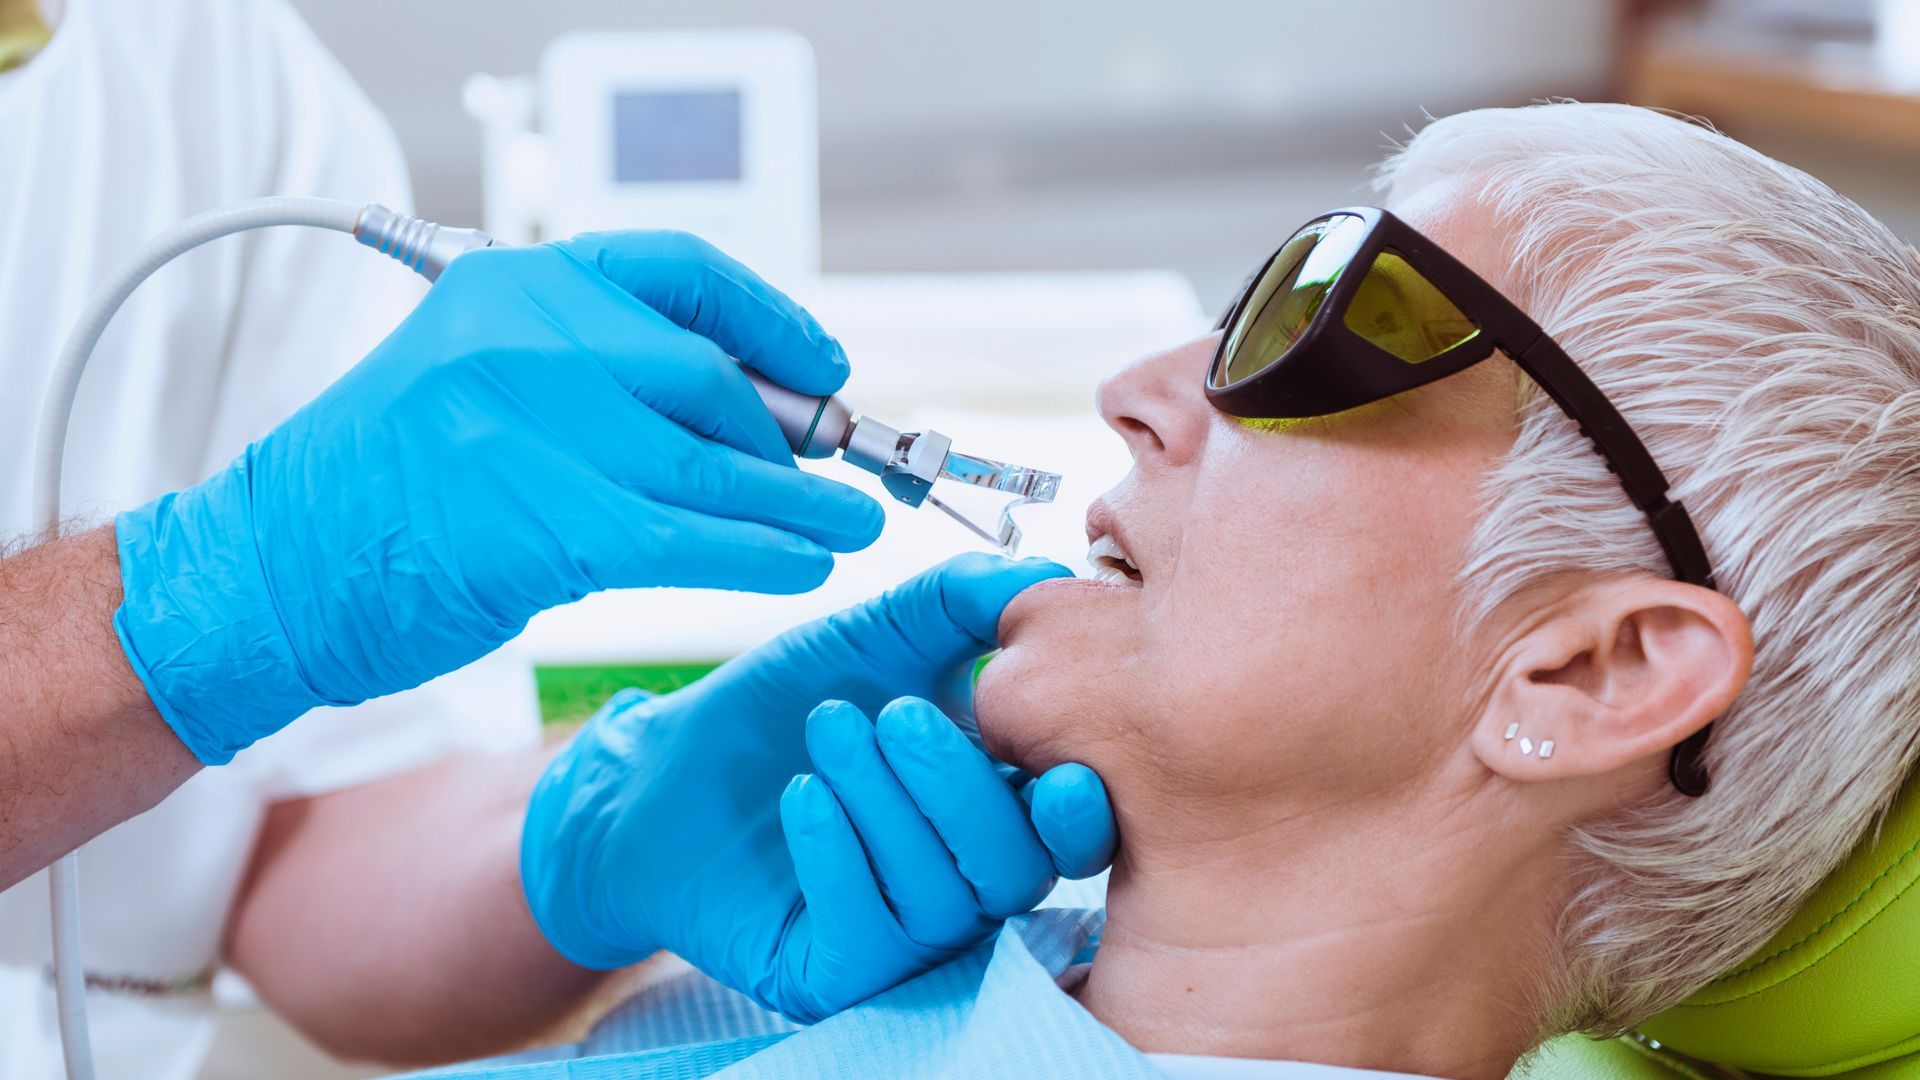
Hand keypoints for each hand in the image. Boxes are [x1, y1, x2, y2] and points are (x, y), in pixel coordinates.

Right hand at [114, 231, 882, 763]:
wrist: (273, 566)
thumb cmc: (386, 483)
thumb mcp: (483, 380)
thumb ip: (603, 374)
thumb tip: (753, 412)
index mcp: (514, 283)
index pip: (681, 270)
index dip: (772, 320)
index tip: (825, 366)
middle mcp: (526, 335)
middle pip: (712, 377)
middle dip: (789, 437)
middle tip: (832, 476)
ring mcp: (534, 426)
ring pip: (714, 466)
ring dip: (800, 506)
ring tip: (850, 527)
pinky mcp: (547, 523)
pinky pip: (689, 537)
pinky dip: (761, 555)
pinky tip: (800, 565)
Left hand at [520, 554, 1118, 1020]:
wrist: (661, 773)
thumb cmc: (782, 711)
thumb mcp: (876, 639)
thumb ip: (963, 603)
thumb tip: (1045, 577)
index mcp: (997, 809)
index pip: (1073, 835)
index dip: (1078, 810)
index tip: (1057, 767)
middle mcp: (964, 885)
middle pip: (1016, 869)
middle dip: (959, 789)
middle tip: (892, 715)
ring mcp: (902, 939)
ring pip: (942, 899)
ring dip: (886, 805)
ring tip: (828, 730)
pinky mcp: (834, 976)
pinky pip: (867, 934)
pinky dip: (840, 856)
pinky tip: (803, 795)